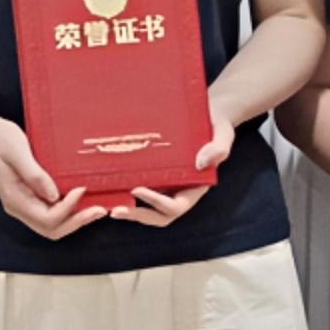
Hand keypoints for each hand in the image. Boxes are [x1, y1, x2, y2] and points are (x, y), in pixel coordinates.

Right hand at [0, 114, 99, 239]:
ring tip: (97, 208)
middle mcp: (19, 207)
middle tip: (101, 210)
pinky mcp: (30, 197)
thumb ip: (34, 174)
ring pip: (53, 225)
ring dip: (75, 220)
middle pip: (52, 229)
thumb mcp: (17, 151)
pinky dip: (69, 211)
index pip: (47, 218)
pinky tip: (83, 199)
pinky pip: (52, 212)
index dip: (68, 207)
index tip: (82, 188)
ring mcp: (24, 204)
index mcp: (15, 200)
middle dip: (77, 222)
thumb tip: (55, 195)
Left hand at [117, 126, 236, 225]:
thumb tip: (200, 163)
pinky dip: (125, 192)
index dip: (157, 202)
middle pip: (159, 216)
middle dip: (138, 215)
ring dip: (129, 210)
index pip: (175, 206)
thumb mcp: (223, 134)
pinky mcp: (155, 175)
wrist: (209, 114)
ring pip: (147, 208)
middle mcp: (180, 191)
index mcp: (195, 187)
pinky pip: (140, 189)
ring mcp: (167, 185)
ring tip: (106, 205)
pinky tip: (106, 187)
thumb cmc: (216, 124)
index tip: (137, 189)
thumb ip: (218, 148)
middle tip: (115, 210)